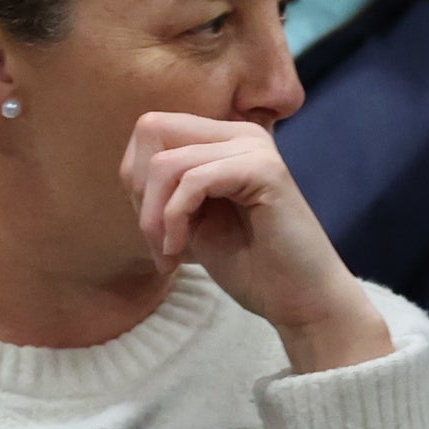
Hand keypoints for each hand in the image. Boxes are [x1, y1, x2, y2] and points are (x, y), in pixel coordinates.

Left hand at [122, 111, 390, 371]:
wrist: (299, 299)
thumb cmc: (249, 265)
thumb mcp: (192, 220)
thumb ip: (165, 188)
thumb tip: (129, 169)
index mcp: (224, 139)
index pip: (152, 129)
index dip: (136, 179)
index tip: (154, 232)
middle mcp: (240, 132)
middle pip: (152, 130)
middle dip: (140, 193)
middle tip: (157, 242)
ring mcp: (254, 147)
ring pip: (167, 162)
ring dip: (154, 217)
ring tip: (168, 254)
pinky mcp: (264, 170)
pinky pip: (193, 181)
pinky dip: (174, 220)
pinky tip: (180, 253)